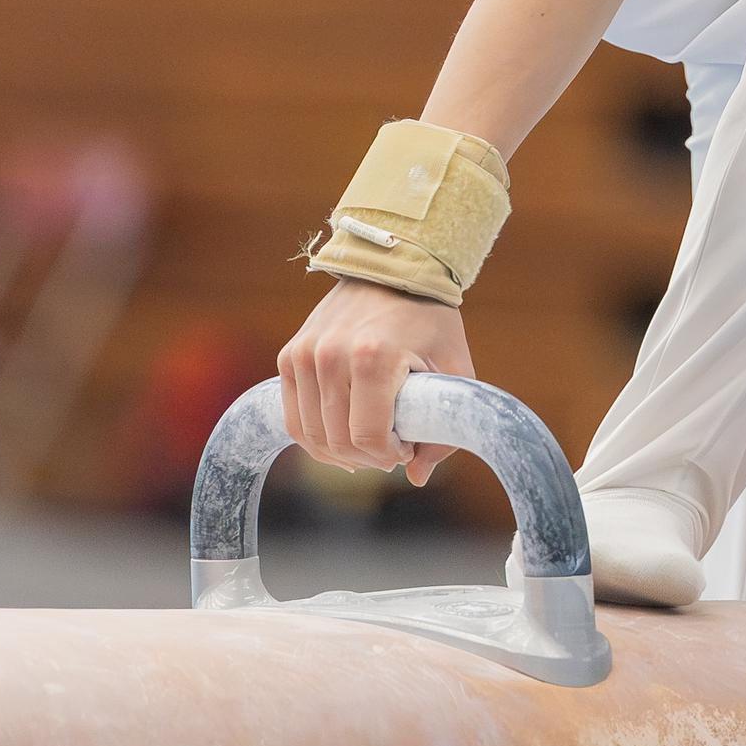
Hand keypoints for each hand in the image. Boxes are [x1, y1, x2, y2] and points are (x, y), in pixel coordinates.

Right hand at [278, 276, 476, 484]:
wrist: (394, 268)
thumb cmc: (431, 319)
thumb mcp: (454, 368)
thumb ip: (443, 427)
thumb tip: (416, 477)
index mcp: (373, 357)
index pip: (367, 437)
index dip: (389, 456)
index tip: (407, 449)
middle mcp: (330, 355)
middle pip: (338, 440)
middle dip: (368, 458)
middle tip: (392, 451)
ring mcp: (305, 355)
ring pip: (311, 435)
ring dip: (340, 453)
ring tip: (369, 446)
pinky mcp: (290, 356)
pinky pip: (294, 418)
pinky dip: (316, 438)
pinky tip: (341, 438)